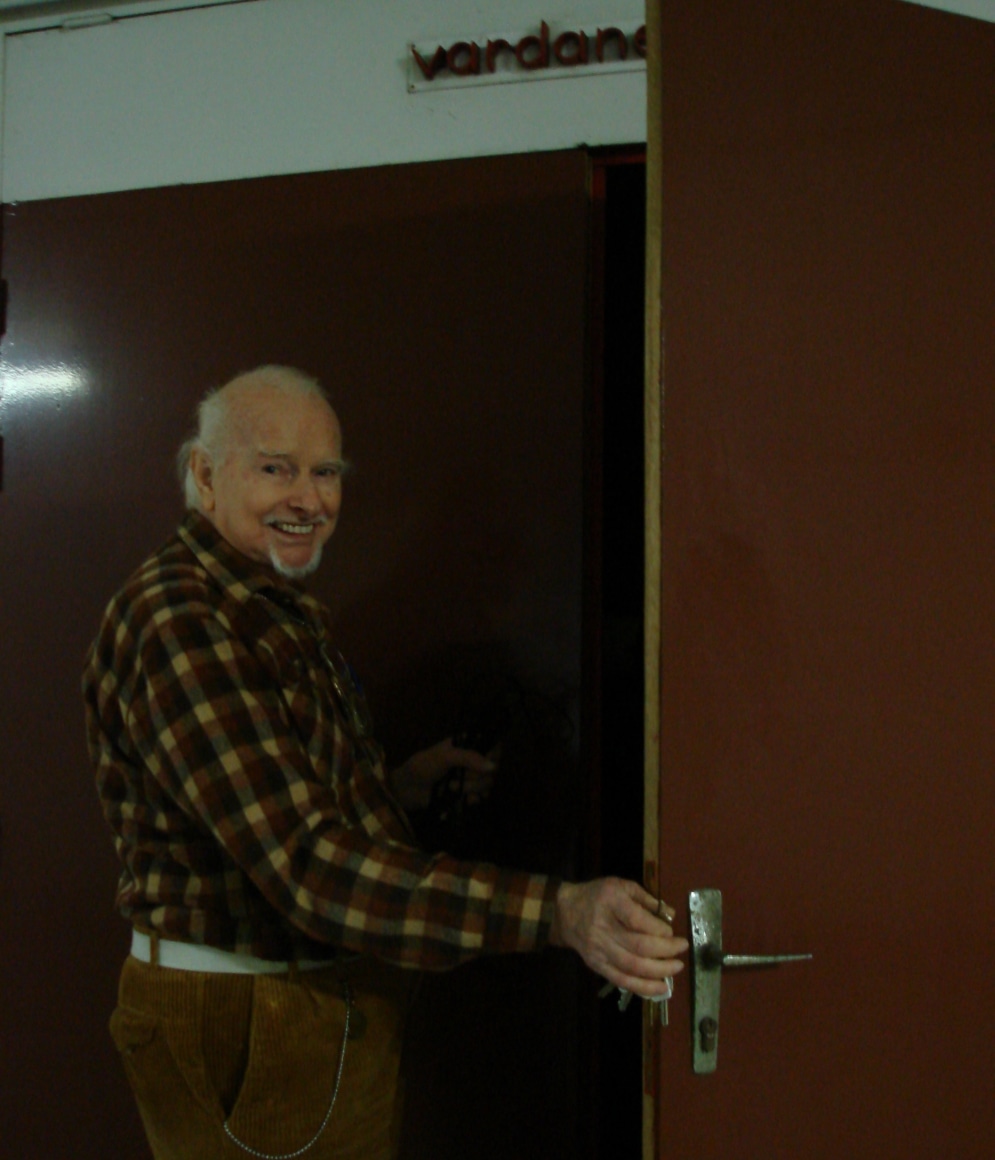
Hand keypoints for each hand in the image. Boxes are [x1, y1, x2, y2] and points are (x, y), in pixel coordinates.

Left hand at [390, 738, 496, 811]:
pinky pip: (480, 798)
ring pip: (487, 784)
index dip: (493, 756)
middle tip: (458, 778)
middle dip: (475, 778)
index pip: (493, 746)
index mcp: (467, 746)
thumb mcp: (444, 757)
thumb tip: (493, 766)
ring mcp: (470, 778)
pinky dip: (473, 800)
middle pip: (492, 769)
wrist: (408, 790)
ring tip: (452, 789)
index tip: (485, 765)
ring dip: (471, 789)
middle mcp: (472, 761)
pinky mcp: (466, 794)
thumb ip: (469, 757)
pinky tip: (464, 800)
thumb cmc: (422, 767)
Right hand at [549, 877, 687, 996]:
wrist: (564, 912)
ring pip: (631, 967)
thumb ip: (645, 898)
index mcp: (610, 902)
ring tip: (676, 968)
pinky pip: (621, 980)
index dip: (658, 929)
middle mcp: (603, 928)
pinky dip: (643, 987)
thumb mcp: (620, 885)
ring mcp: (599, 950)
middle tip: (682, 949)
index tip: (672, 932)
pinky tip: (660, 988)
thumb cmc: (597, 895)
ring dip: (658, 971)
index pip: (636, 920)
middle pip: (637, 946)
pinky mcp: (597, 965)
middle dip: (665, 951)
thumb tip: (670, 915)